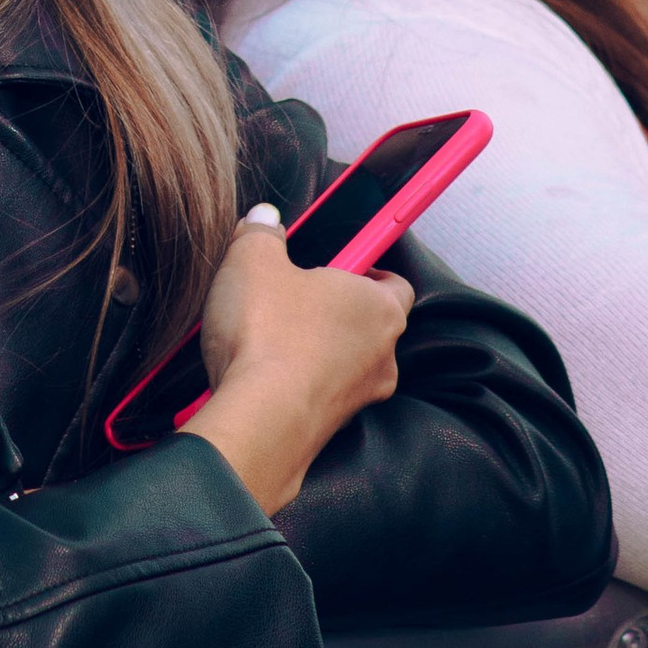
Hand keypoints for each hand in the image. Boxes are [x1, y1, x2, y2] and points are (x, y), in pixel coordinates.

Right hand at [184, 203, 410, 513]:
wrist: (259, 423)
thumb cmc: (268, 334)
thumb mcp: (253, 260)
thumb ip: (261, 233)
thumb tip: (263, 219)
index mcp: (380, 306)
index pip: (394, 282)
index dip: (365, 268)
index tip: (338, 263)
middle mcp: (383, 354)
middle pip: (368, 322)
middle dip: (334, 309)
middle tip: (294, 296)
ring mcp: (361, 397)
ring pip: (345, 362)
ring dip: (317, 350)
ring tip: (271, 338)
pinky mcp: (333, 428)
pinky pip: (321, 394)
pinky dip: (300, 383)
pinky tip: (262, 374)